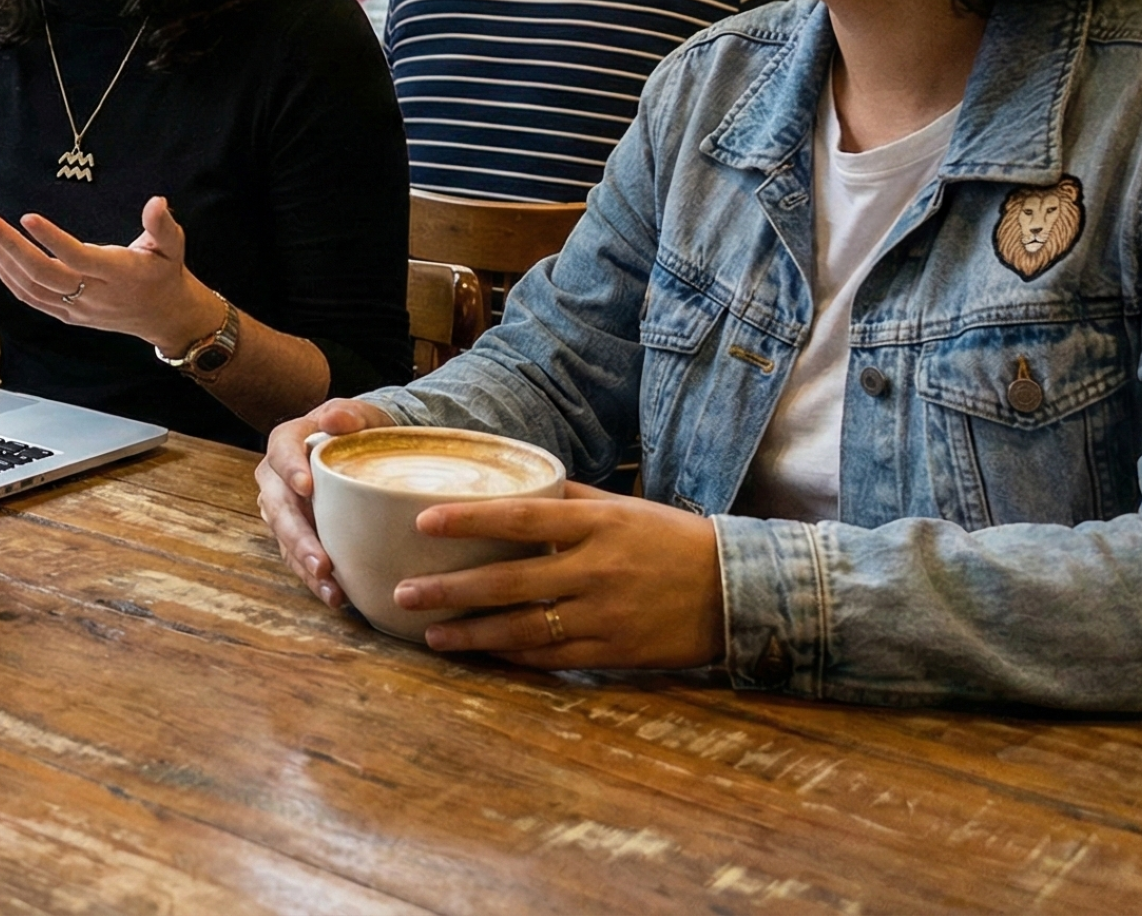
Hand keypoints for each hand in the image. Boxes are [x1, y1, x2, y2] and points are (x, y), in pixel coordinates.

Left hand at [0, 197, 221, 352]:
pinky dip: (8, 278)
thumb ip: (163, 225)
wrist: (164, 316)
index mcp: (118, 274)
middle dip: (11, 249)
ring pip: (31, 289)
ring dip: (2, 260)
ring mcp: (77, 308)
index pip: (77, 257)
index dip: (51, 239)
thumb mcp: (173, 246)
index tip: (27, 217)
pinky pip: (31, 298)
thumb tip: (157, 201)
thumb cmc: (164, 273)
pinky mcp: (67, 314)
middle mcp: (93, 294)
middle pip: (44, 275)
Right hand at [256, 397, 395, 606]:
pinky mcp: (296, 534)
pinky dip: (314, 579)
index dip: (290, 469)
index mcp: (287, 441)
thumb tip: (336, 418)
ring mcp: (284, 509)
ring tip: (331, 589)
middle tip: (322, 561)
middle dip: (299, 538)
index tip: (307, 486)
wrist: (363, 451)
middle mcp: (277, 478)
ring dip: (306, 566)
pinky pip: (298, 558)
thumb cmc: (359, 431)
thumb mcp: (360, 415)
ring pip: (285, 540)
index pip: (281, 452)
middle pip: (279, 508)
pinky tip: (335, 596)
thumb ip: (349, 414)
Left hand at [391, 484, 724, 669]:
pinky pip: (551, 659)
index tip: (423, 522)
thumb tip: (513, 482)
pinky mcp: (614, 654)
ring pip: (523, 630)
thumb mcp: (623, 507)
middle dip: (450, 591)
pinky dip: (512, 657)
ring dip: (472, 634)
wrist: (738, 591)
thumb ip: (567, 498)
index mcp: (597, 525)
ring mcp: (603, 617)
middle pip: (509, 583)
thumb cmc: (672, 540)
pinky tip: (481, 654)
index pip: (520, 519)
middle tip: (403, 594)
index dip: (469, 521)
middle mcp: (595, 571)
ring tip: (429, 634)